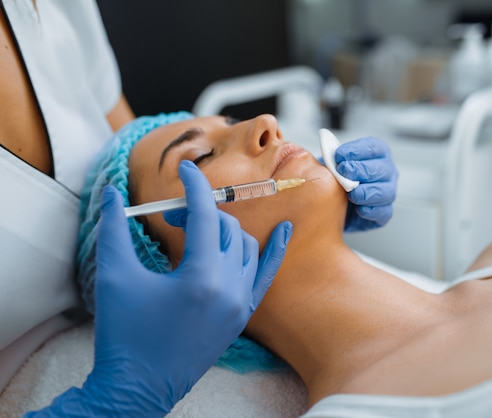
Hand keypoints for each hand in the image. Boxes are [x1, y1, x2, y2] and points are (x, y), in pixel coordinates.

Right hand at [28, 161, 291, 416]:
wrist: (138, 387)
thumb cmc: (123, 334)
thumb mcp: (114, 276)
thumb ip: (113, 229)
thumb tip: (111, 193)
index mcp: (201, 277)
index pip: (205, 215)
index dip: (194, 187)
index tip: (186, 169)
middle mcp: (229, 288)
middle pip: (225, 229)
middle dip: (199, 214)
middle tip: (171, 218)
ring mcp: (239, 304)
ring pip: (246, 248)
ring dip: (224, 231)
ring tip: (196, 233)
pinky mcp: (241, 316)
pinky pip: (265, 276)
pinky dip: (273, 251)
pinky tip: (284, 230)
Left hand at [335, 137, 397, 231]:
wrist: (334, 206)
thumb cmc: (336, 180)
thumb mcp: (330, 166)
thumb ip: (329, 159)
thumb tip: (320, 155)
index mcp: (377, 154)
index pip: (373, 147)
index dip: (357, 150)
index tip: (339, 155)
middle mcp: (386, 171)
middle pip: (381, 169)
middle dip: (361, 170)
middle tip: (343, 171)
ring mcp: (388, 192)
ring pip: (385, 191)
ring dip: (367, 192)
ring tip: (351, 194)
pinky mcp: (384, 212)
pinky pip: (383, 212)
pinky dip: (372, 210)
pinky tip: (359, 209)